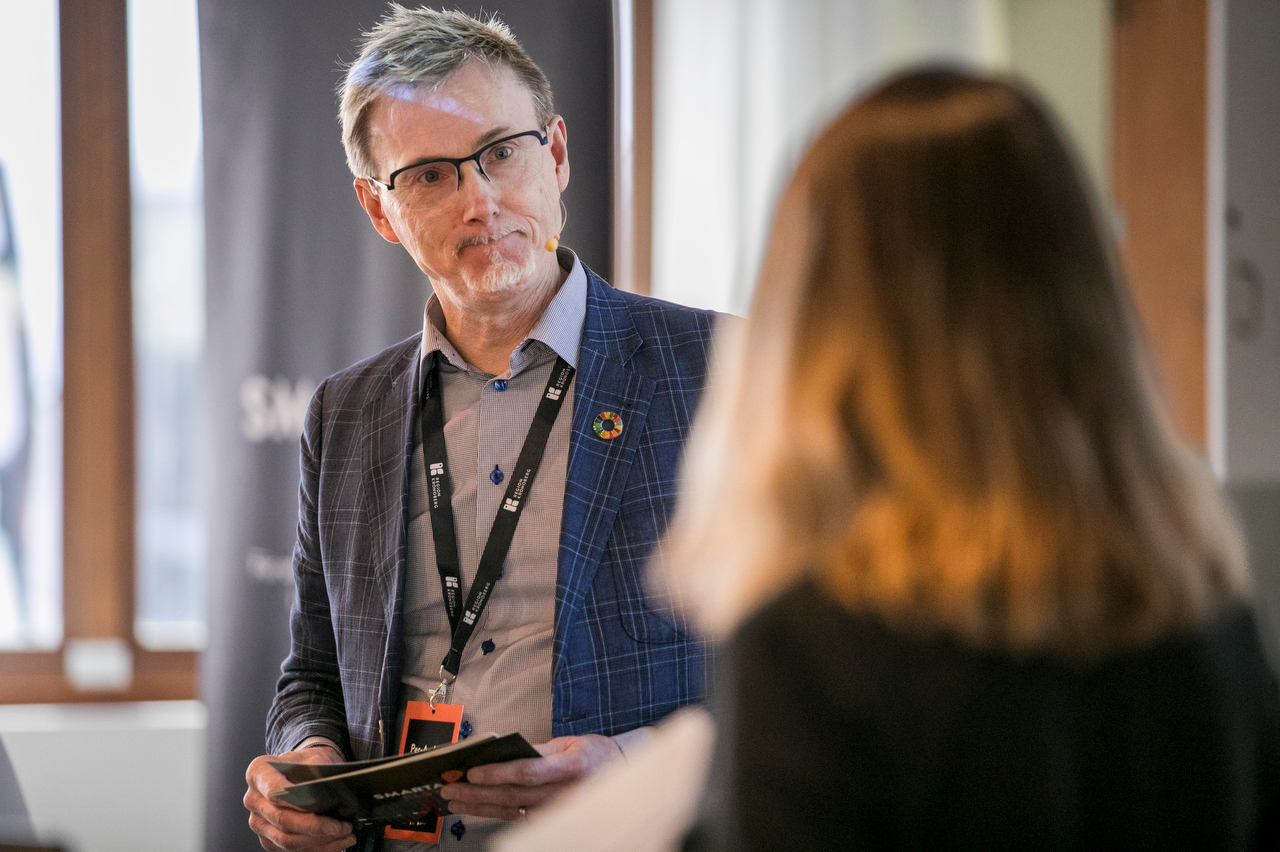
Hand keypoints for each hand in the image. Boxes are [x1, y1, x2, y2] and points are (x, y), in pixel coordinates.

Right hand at [244, 744, 355, 850]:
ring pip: (287, 840)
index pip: (275, 791)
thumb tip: (328, 795)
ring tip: (346, 835)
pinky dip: (316, 849)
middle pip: (282, 819)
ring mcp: (258, 821)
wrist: (304, 770)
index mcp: (259, 772)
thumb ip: (317, 773)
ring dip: (319, 841)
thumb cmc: (309, 763)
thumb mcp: (315, 758)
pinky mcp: (268, 838)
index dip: (298, 803)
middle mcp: (253, 798)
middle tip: (343, 826)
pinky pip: (290, 851)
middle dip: (316, 827)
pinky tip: (337, 842)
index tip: (322, 807)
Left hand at [440, 734, 622, 819]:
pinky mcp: (551, 819)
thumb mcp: (570, 743)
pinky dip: (493, 812)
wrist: (620, 776)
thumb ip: (539, 750)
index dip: (499, 773)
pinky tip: (474, 808)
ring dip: (479, 806)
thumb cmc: (594, 755)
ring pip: (512, 810)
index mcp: (571, 766)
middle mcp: (564, 793)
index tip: (473, 771)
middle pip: (514, 796)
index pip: (529, 771)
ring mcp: (557, 810)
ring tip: (455, 799)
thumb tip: (502, 752)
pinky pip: (518, 817)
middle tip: (451, 787)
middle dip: (478, 792)